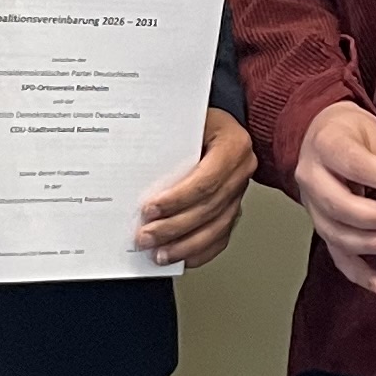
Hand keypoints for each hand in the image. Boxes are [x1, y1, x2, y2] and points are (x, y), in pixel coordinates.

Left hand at [137, 110, 255, 269]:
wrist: (217, 121)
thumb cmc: (198, 118)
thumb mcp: (185, 118)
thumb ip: (169, 139)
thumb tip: (134, 163)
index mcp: (234, 145)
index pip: (206, 181)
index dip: (177, 200)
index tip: (150, 210)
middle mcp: (242, 170)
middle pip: (208, 208)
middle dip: (174, 227)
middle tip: (146, 237)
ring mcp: (240, 191)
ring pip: (216, 227)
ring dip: (185, 245)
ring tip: (160, 254)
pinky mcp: (234, 206)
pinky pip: (222, 235)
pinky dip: (201, 250)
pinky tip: (182, 258)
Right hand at [291, 102, 375, 295]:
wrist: (323, 133)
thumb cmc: (353, 134)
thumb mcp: (373, 134)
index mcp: (326, 145)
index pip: (357, 165)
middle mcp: (311, 176)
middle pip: (342, 205)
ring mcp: (312, 204)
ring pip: (337, 233)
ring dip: (372, 245)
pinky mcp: (321, 224)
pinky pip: (337, 252)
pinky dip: (359, 271)